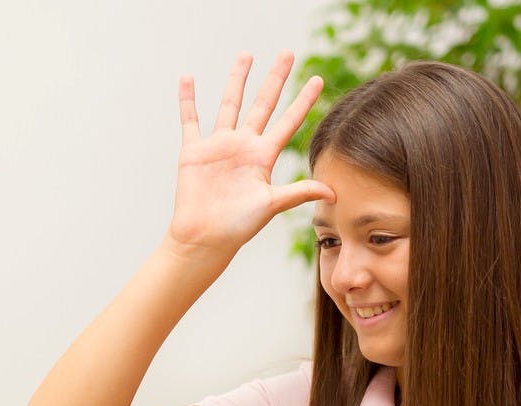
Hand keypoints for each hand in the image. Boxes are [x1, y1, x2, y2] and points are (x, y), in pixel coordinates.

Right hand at [167, 51, 334, 255]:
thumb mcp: (272, 205)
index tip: (317, 79)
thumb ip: (299, 193)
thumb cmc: (238, 227)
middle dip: (276, 78)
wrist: (204, 238)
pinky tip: (187, 79)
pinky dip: (187, 100)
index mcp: (263, 156)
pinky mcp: (194, 152)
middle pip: (263, 103)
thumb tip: (334, 193)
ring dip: (237, 79)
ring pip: (229, 104)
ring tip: (246, 55)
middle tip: (288, 52)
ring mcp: (219, 146)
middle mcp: (244, 146)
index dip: (303, 100)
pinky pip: (189, 120)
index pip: (288, 121)